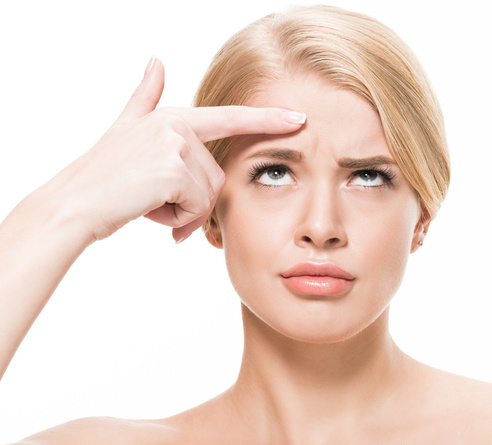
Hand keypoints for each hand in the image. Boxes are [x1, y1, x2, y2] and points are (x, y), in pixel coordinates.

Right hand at [50, 57, 304, 242]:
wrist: (74, 204)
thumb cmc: (104, 175)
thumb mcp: (126, 128)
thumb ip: (145, 97)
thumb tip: (156, 60)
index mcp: (174, 118)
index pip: (230, 118)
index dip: (267, 120)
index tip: (299, 118)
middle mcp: (177, 126)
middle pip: (217, 177)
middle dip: (193, 203)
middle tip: (159, 205)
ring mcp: (175, 145)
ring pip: (208, 195)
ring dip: (182, 213)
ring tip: (148, 204)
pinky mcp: (172, 170)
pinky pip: (196, 207)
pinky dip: (175, 220)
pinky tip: (147, 210)